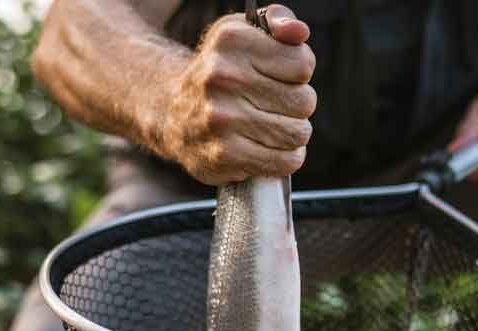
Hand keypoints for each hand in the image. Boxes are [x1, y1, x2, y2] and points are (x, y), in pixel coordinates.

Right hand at [159, 4, 315, 184]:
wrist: (172, 112)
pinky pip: (285, 162)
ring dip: (293, 132)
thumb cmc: (221, 72)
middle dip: (298, 105)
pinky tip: (269, 147)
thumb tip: (298, 33)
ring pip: (298, 133)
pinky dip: (286, 157)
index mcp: (232, 42)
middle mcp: (223, 78)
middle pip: (304, 101)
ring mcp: (222, 120)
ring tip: (272, 125)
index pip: (303, 64)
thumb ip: (278, 21)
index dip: (299, 73)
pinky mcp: (225, 156)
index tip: (281, 75)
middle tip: (275, 104)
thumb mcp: (243, 33)